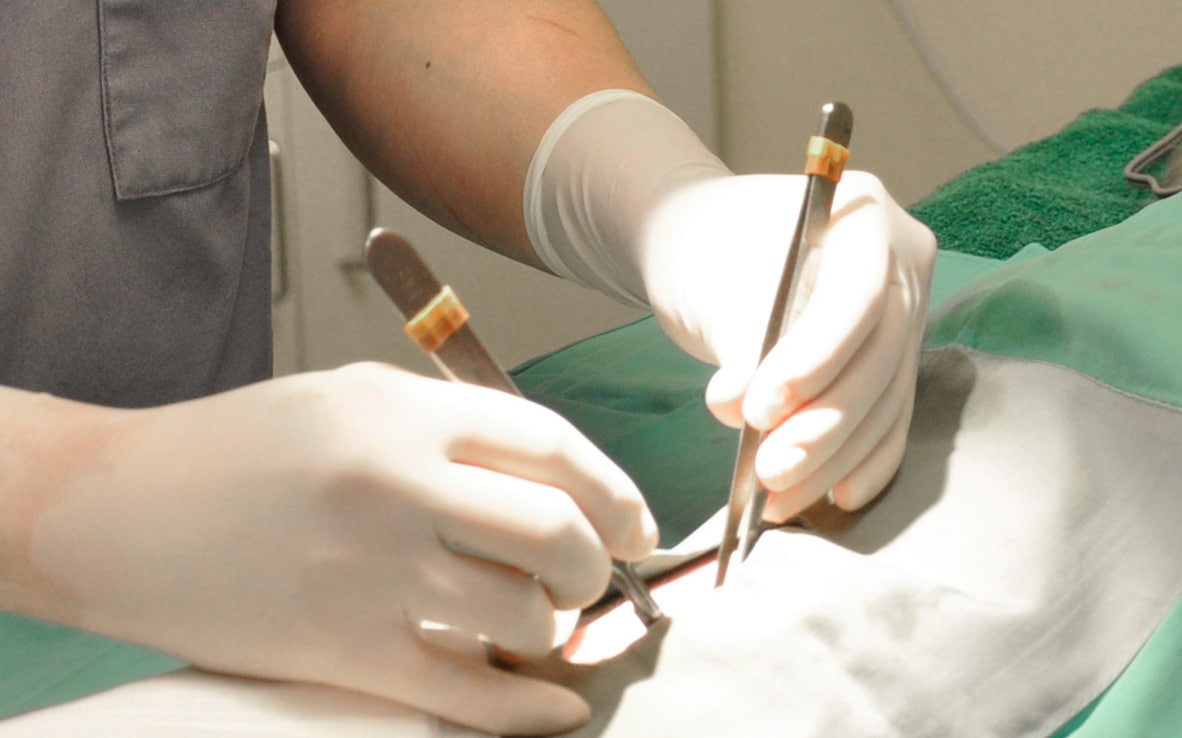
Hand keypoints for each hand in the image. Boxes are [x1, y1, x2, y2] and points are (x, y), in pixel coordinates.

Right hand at [23, 363, 655, 734]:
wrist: (119, 509)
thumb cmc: (242, 448)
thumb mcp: (352, 398)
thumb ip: (452, 430)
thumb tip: (553, 480)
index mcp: (401, 412)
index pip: (553, 446)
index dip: (614, 490)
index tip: (636, 524)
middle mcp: (396, 486)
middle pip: (556, 533)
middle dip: (596, 564)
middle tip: (591, 576)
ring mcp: (371, 574)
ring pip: (524, 618)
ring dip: (553, 627)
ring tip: (533, 619)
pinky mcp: (343, 651)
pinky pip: (468, 694)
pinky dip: (530, 708)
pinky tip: (557, 705)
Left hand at [642, 171, 935, 519]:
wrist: (706, 248)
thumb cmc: (705, 251)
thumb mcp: (716, 288)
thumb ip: (744, 350)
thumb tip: (754, 421)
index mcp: (860, 213)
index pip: (857, 296)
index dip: (816, 359)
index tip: (760, 410)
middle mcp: (901, 261)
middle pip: (879, 353)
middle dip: (825, 424)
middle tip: (771, 472)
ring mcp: (908, 310)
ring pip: (885, 395)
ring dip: (834, 456)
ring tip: (780, 499)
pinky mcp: (896, 357)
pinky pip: (890, 415)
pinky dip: (860, 458)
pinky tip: (835, 497)